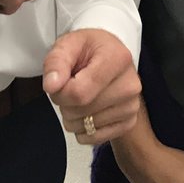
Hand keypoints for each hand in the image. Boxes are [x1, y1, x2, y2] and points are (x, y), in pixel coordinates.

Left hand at [43, 29, 140, 144]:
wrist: (109, 57)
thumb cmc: (89, 50)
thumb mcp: (68, 44)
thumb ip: (56, 62)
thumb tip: (52, 85)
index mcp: (118, 59)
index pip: (79, 93)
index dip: (59, 93)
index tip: (58, 82)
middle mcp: (130, 84)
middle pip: (81, 110)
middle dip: (64, 103)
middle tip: (70, 86)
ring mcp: (132, 106)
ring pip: (86, 126)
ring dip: (73, 116)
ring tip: (80, 95)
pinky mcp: (129, 122)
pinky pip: (94, 138)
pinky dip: (83, 128)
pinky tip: (87, 110)